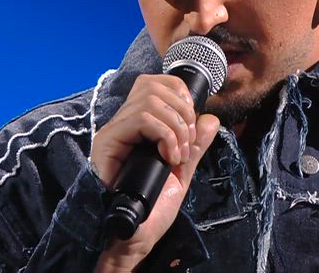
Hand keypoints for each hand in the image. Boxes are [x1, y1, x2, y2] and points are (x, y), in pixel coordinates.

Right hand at [91, 74, 219, 271]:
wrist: (134, 236)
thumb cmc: (152, 209)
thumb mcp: (180, 172)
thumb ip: (194, 146)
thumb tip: (211, 119)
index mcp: (138, 126)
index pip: (156, 82)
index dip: (179, 93)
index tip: (191, 124)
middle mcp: (123, 123)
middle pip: (154, 85)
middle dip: (182, 112)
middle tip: (186, 143)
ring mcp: (114, 131)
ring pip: (149, 99)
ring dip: (175, 126)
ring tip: (177, 154)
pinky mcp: (108, 141)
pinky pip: (140, 118)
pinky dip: (164, 134)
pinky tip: (168, 156)